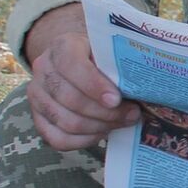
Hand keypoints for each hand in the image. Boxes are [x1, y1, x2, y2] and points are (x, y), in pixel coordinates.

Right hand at [23, 3, 137, 150]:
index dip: (94, 85)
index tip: (117, 100)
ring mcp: (36, 95)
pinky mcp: (38, 118)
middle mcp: (43, 69)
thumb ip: (122, 65)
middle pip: (70, 99)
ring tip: (122, 122)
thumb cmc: (103, 58)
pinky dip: (84, 140)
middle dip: (106, 112)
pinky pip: (58, 139)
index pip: (72, 66)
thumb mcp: (111, 52)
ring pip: (66, 121)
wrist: (79, 61)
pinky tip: (103, 132)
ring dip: (100, 126)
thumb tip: (150, 84)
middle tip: (133, 114)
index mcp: (62, 46)